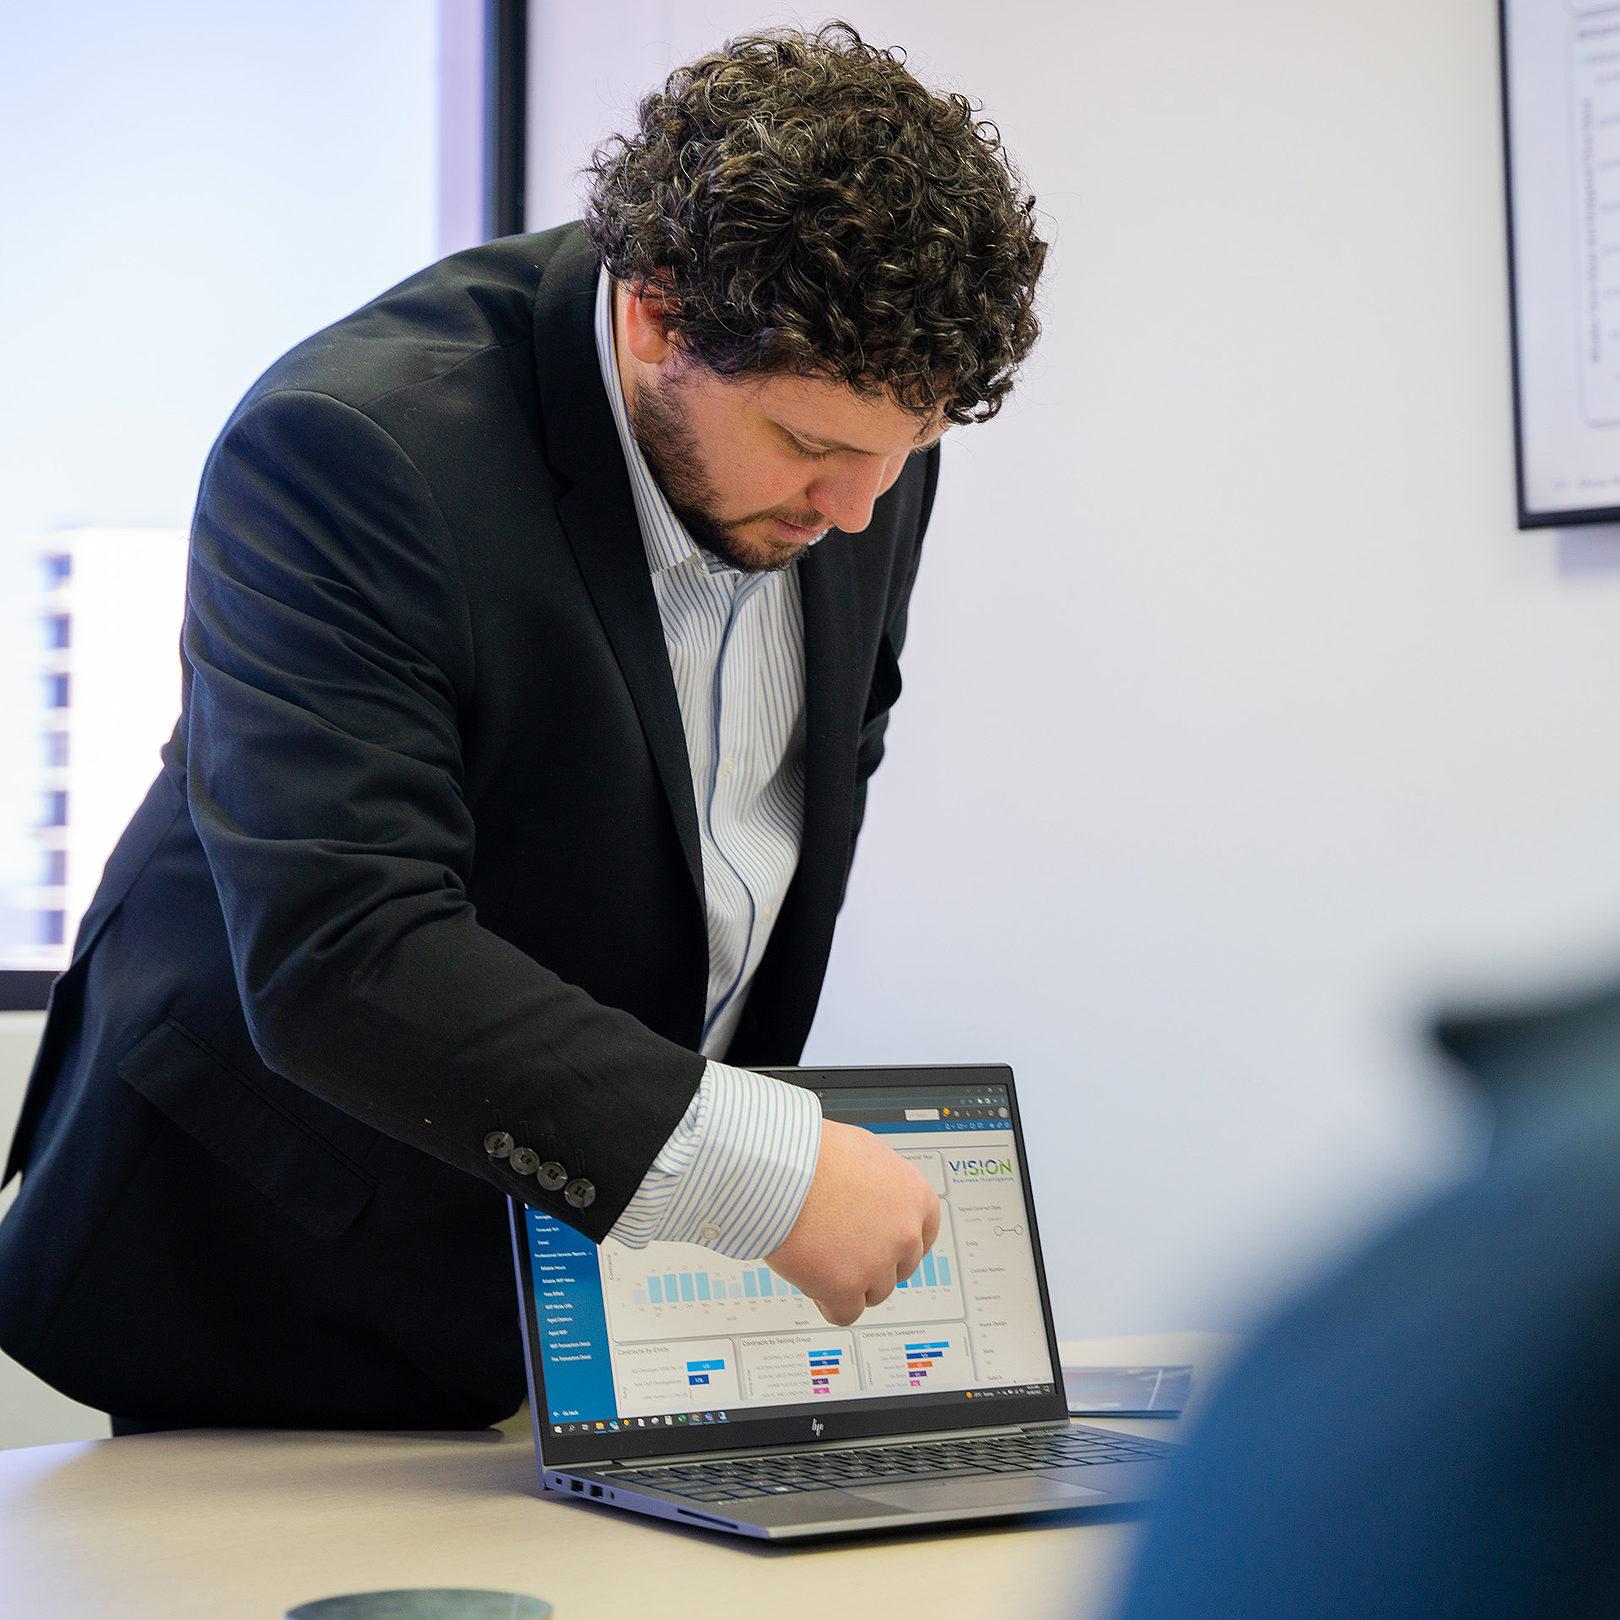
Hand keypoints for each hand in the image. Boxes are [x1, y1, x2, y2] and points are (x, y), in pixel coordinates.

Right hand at [765, 1119, 940, 1326]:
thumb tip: (878, 1200)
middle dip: (874, 1263)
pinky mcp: (846, 1286)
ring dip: (850, 1282)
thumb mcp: (865, 1154)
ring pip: (874, 1292)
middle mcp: (904, 1232)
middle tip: (845, 1250)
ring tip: (820, 1258)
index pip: (925, 1235)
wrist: (780, 1167)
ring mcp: (878, 1263)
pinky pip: (845, 1313)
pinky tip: (813, 1285)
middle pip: (900, 1268)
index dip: (901, 1243)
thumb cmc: (813, 1153)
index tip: (886, 1247)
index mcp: (915, 1196)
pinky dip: (829, 1304)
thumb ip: (882, 1186)